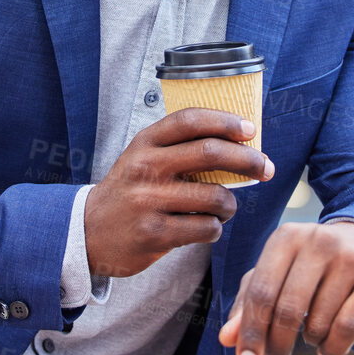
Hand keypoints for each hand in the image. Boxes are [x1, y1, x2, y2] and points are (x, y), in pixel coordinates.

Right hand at [84, 108, 273, 279]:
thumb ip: (179, 147)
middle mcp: (145, 167)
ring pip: (214, 197)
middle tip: (265, 167)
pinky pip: (205, 229)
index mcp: (145, 142)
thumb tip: (239, 142)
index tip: (250, 129)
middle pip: (209, 153)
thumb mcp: (143, 157)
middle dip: (247, 159)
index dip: (225, 121)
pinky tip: (205, 227)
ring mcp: (148, 201)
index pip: (190, 120)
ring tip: (225, 207)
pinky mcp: (154, 234)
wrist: (88, 232)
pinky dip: (215, 229)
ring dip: (230, 204)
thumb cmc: (129, 191)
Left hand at [218, 221, 353, 354]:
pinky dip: (333, 348)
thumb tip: (227, 339)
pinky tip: (328, 348)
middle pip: (287, 310)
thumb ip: (247, 305)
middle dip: (277, 346)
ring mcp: (351, 257)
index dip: (251, 332)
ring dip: (309, 341)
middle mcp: (319, 241)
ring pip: (318, 323)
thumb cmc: (310, 266)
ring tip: (312, 332)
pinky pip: (348, 329)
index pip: (260, 292)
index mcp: (286, 238)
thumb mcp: (275, 275)